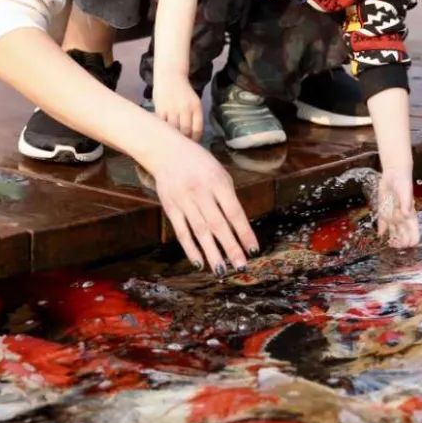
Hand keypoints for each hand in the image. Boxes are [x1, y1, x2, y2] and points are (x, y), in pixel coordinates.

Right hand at [147, 134, 258, 273]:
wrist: (167, 151)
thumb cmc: (200, 164)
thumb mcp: (220, 173)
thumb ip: (228, 198)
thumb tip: (239, 228)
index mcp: (218, 182)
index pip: (234, 212)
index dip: (245, 232)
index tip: (254, 250)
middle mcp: (201, 192)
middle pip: (218, 224)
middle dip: (231, 247)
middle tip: (241, 267)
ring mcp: (184, 200)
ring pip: (200, 231)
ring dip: (212, 253)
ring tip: (221, 271)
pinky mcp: (170, 207)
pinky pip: (182, 231)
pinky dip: (190, 248)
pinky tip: (199, 262)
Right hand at [152, 72, 203, 140]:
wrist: (170, 75)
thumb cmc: (183, 92)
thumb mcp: (194, 102)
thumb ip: (194, 117)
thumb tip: (193, 136)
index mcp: (196, 107)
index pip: (197, 129)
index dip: (195, 140)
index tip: (192, 145)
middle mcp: (185, 108)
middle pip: (186, 131)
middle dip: (185, 141)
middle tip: (182, 147)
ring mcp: (172, 109)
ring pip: (173, 130)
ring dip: (173, 138)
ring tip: (172, 143)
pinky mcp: (160, 109)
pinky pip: (162, 125)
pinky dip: (163, 132)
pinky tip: (163, 135)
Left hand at [378, 167, 419, 248]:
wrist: (394, 174)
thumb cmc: (404, 182)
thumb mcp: (406, 192)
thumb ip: (406, 203)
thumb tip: (407, 214)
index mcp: (410, 215)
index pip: (414, 233)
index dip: (410, 240)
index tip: (405, 244)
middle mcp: (402, 218)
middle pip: (403, 235)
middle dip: (400, 242)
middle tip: (394, 245)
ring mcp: (393, 215)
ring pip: (393, 231)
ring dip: (392, 238)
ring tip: (388, 244)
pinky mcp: (384, 210)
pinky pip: (383, 223)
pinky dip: (382, 229)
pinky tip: (380, 234)